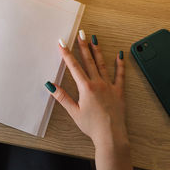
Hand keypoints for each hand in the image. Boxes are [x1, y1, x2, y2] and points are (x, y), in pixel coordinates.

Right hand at [47, 32, 126, 146]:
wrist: (111, 135)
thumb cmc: (91, 125)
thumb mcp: (74, 111)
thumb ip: (62, 97)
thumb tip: (50, 85)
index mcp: (85, 87)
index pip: (73, 66)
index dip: (66, 53)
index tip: (62, 43)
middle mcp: (97, 83)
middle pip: (88, 61)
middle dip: (82, 46)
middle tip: (80, 33)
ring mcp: (109, 86)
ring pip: (102, 64)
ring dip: (97, 51)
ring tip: (94, 39)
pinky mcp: (118, 91)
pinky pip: (119, 75)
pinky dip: (119, 64)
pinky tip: (119, 54)